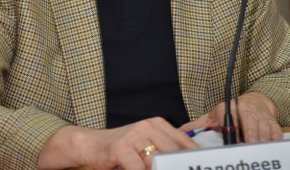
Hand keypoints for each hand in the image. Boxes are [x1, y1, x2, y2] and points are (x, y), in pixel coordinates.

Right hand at [38, 117, 196, 169]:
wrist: (90, 144)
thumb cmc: (120, 149)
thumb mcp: (145, 145)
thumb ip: (162, 150)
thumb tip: (182, 162)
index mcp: (157, 124)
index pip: (182, 141)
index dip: (192, 155)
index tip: (199, 165)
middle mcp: (147, 126)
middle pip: (172, 152)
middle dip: (176, 166)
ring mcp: (134, 135)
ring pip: (157, 161)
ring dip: (159, 169)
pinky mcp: (121, 147)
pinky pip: (139, 168)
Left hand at [181, 92, 281, 143]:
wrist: (255, 101)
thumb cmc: (232, 111)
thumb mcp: (214, 114)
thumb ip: (198, 124)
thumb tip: (181, 130)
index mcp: (229, 107)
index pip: (228, 115)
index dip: (230, 128)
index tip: (230, 138)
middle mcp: (246, 109)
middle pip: (248, 122)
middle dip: (248, 136)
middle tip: (246, 148)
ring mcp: (260, 116)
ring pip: (262, 128)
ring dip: (260, 140)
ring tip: (257, 150)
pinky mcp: (272, 122)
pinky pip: (275, 132)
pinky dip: (273, 140)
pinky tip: (270, 147)